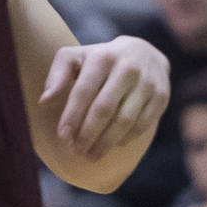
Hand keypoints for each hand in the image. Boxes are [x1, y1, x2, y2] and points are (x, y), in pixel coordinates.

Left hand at [40, 35, 169, 160]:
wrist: (144, 51)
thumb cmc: (101, 59)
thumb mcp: (76, 57)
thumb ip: (58, 75)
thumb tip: (44, 101)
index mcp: (103, 57)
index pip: (84, 91)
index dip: (72, 117)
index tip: (63, 137)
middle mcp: (128, 67)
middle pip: (104, 110)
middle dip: (87, 135)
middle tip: (76, 150)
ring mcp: (148, 82)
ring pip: (124, 121)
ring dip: (105, 143)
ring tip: (91, 154)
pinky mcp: (161, 96)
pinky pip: (142, 125)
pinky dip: (125, 139)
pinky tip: (112, 143)